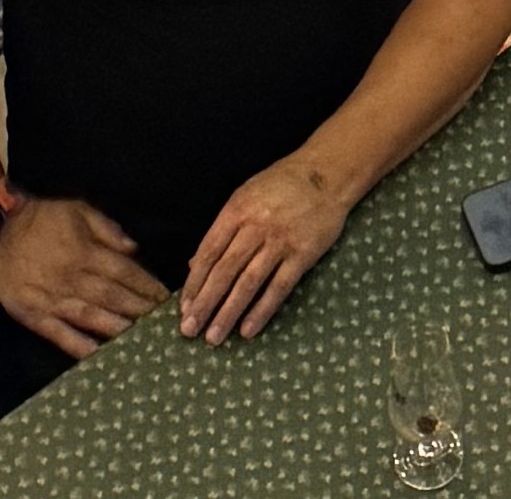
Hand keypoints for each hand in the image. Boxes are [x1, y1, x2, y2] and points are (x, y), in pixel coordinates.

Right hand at [0, 192, 163, 355]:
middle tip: (162, 326)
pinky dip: (81, 347)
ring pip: (93, 317)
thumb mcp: (77, 210)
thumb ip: (107, 229)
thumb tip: (134, 249)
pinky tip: (100, 356)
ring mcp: (53, 299)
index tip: (165, 300)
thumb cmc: (40, 218)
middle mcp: (73, 276)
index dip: (147, 286)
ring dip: (119, 329)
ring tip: (142, 342)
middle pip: (114, 296)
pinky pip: (61, 335)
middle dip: (141, 311)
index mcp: (85, 250)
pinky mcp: (34, 316)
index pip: (125, 272)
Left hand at [176, 147, 356, 341]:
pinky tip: (248, 330)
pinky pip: (278, 287)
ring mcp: (280, 242)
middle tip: (189, 330)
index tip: (184, 308)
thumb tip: (195, 265)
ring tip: (213, 337)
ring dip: (228, 312)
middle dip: (205, 303)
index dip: (195, 282)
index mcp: (238, 209)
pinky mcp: (302, 255)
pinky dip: (262, 310)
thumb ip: (222, 230)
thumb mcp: (245, 196)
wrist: (326, 173)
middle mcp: (256, 226)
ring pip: (248, 283)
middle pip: (225, 271)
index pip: (209, 252)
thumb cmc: (281, 184)